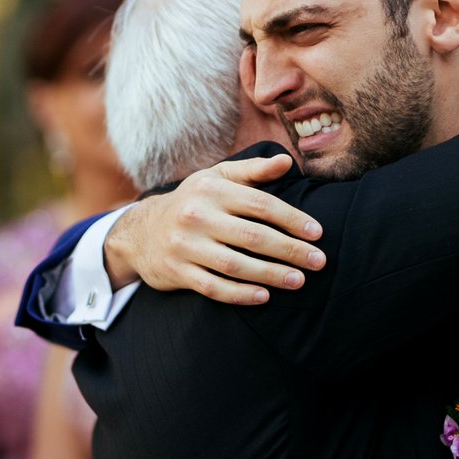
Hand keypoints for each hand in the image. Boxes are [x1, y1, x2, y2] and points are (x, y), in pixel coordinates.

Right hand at [104, 154, 324, 304]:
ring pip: (235, 264)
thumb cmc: (192, 202)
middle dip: (290, 250)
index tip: (317, 233)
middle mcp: (196, 215)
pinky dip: (240, 294)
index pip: (260, 204)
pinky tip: (264, 296)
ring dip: (271, 274)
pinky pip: (213, 287)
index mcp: (212, 189)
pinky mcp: (177, 272)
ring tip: (298, 281)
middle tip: (319, 262)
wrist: (140, 231)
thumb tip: (288, 162)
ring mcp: (185, 246)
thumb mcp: (216, 178)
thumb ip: (253, 171)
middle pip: (253, 236)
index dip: (292, 219)